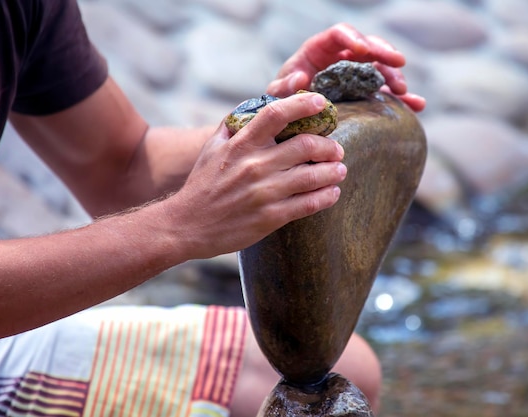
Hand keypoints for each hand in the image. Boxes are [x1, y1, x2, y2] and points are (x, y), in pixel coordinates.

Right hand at [163, 92, 346, 259]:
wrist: (187, 225)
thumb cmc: (202, 184)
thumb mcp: (212, 148)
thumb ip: (235, 125)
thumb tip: (258, 105)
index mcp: (241, 144)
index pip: (276, 114)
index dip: (302, 104)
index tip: (320, 102)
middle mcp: (255, 165)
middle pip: (306, 145)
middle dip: (329, 146)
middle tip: (336, 149)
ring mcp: (265, 192)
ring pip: (313, 175)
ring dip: (334, 171)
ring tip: (340, 170)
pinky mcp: (271, 217)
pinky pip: (309, 204)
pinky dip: (327, 196)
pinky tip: (333, 192)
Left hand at [267, 23, 425, 112]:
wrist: (289, 119)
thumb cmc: (282, 100)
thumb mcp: (278, 93)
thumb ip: (284, 86)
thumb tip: (300, 78)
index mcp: (319, 50)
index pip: (340, 34)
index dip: (353, 38)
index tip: (363, 50)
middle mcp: (341, 58)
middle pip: (367, 46)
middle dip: (383, 52)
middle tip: (398, 63)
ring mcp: (356, 75)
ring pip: (381, 68)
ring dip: (394, 76)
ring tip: (403, 91)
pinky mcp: (365, 93)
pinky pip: (387, 93)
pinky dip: (403, 99)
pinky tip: (417, 106)